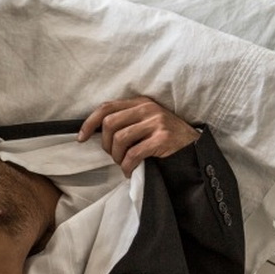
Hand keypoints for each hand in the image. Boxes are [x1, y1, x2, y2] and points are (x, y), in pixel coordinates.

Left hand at [77, 96, 199, 176]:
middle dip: (106, 145)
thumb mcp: (146, 123)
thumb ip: (126, 122)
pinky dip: (128, 166)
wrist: (193, 148)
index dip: (89, 123)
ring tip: (125, 164)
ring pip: (119, 139)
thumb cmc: (165, 138)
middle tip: (115, 156)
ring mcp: (156, 122)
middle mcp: (147, 109)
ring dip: (117, 157)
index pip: (107, 108)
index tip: (81, 138)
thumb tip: (96, 133)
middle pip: (109, 124)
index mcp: (140, 103)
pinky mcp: (162, 138)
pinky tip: (131, 170)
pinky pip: (134, 154)